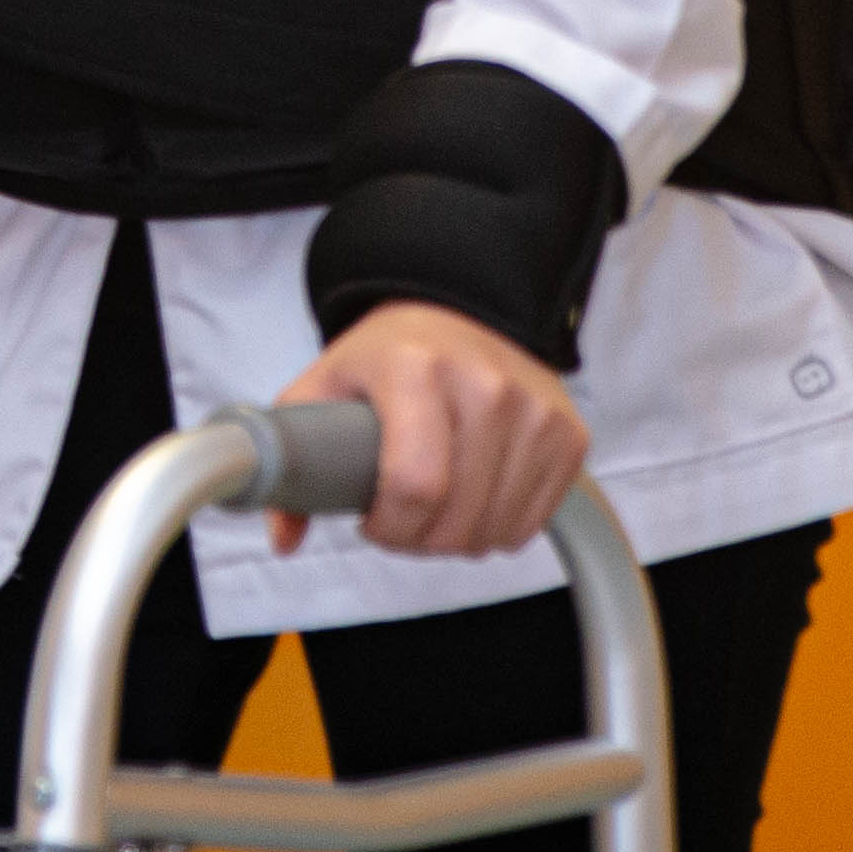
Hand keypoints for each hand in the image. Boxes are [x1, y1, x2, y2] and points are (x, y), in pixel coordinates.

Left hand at [269, 298, 590, 559]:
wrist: (458, 312)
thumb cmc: (385, 358)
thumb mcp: (323, 388)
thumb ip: (292, 459)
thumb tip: (283, 536)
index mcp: (416, 368)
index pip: (415, 486)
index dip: (389, 527)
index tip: (372, 519)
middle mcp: (486, 384)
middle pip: (456, 521)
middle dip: (417, 539)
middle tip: (400, 516)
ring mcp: (536, 409)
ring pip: (495, 530)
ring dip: (458, 537)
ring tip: (436, 503)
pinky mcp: (569, 433)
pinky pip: (530, 522)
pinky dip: (498, 527)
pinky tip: (474, 495)